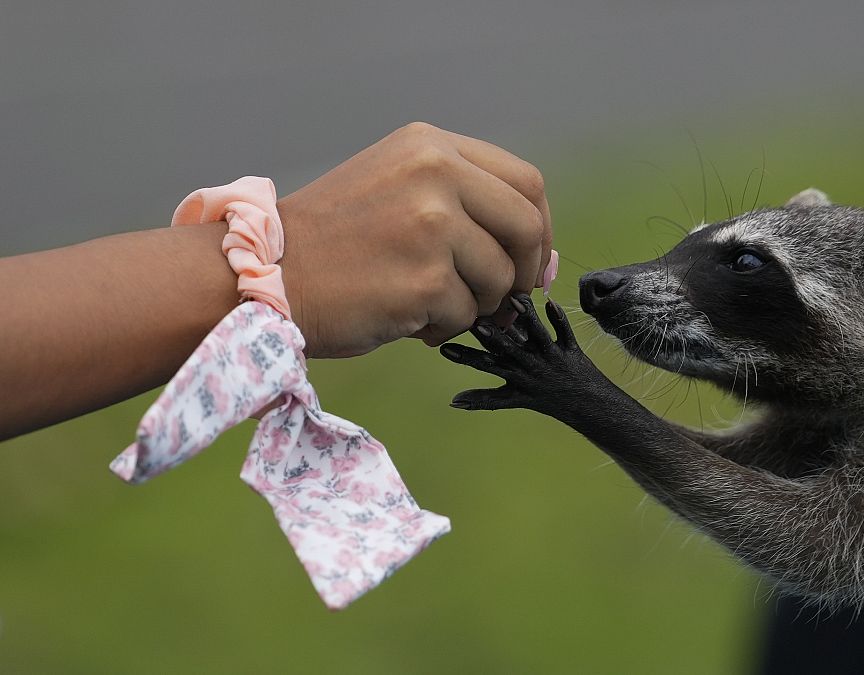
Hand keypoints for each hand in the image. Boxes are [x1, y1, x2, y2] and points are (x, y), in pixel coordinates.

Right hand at [277, 122, 552, 356]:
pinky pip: (466, 315)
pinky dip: (443, 328)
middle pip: (526, 226)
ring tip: (426, 305)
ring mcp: (433, 225)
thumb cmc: (334, 244)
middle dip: (523, 271)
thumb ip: (466, 207)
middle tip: (503, 299)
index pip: (524, 182)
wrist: (264, 275)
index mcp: (431, 146)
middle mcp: (436, 174)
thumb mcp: (397, 189)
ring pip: (498, 279)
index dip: (538, 228)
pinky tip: (404, 318)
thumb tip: (539, 263)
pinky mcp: (425, 278)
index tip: (530, 261)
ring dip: (474, 305)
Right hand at [439, 295, 608, 420]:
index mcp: (514, 376)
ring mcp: (550, 356)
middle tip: (476, 323)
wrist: (585, 406)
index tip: (445, 349)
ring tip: (515, 300)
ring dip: (527, 319)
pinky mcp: (570, 349)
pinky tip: (551, 302)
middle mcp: (530, 366)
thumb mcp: (511, 399)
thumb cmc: (545, 399)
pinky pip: (564, 332)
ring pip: (537, 335)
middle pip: (508, 349)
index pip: (486, 366)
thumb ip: (483, 398)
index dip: (465, 359)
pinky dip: (559, 318)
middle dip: (493, 338)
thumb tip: (453, 402)